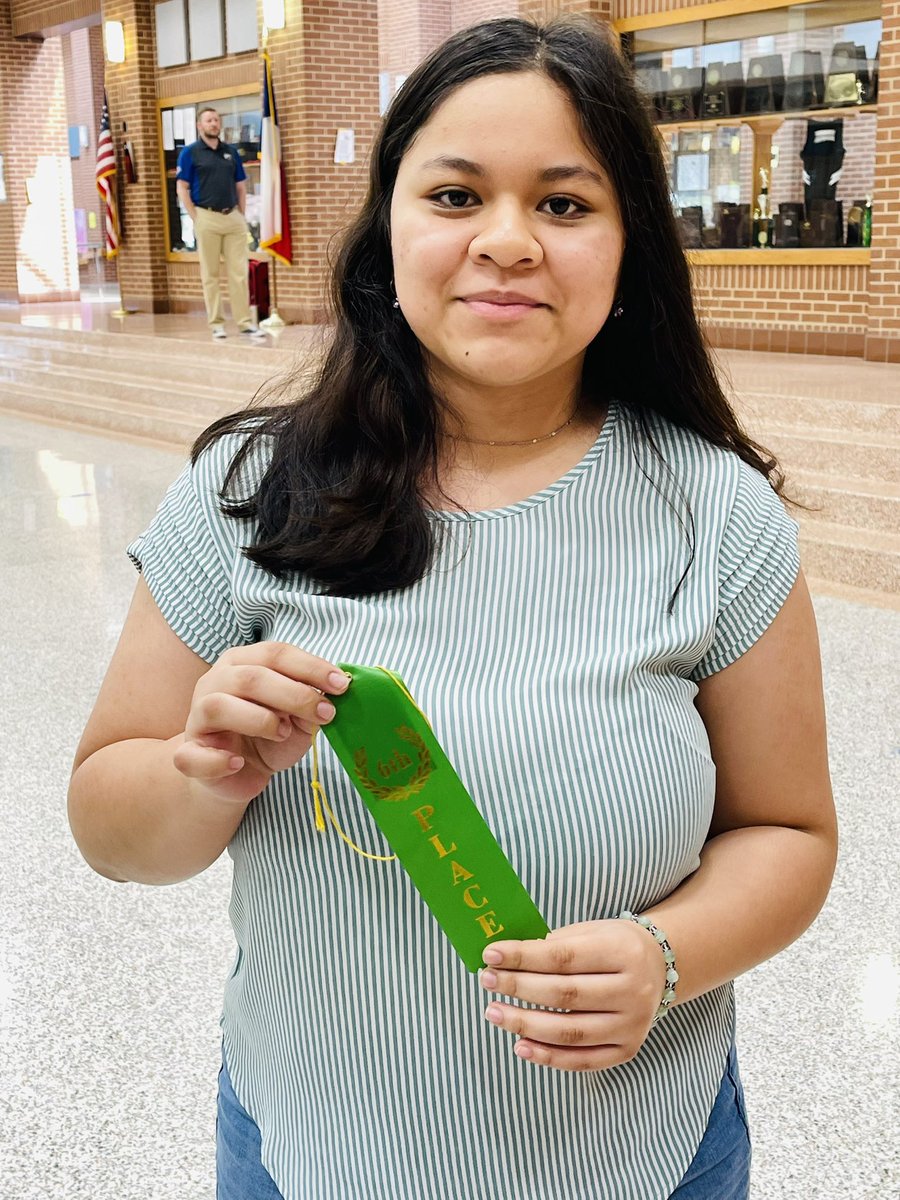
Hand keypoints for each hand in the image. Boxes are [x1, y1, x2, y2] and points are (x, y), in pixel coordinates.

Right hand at [173, 643, 348, 807]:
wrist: (238, 774)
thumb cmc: (269, 737)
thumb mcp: (297, 718)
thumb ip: (309, 702)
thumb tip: (332, 692)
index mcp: (241, 663)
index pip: (275, 653)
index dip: (311, 667)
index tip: (342, 685)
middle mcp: (215, 682)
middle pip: (252, 677)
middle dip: (295, 694)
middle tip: (325, 713)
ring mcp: (197, 717)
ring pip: (220, 706)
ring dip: (260, 720)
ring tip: (283, 733)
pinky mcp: (189, 754)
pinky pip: (193, 755)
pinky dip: (219, 760)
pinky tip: (238, 763)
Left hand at [479, 919, 665, 1071]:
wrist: (661, 966)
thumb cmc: (614, 945)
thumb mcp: (591, 931)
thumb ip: (554, 946)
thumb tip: (505, 961)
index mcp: (623, 952)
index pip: (563, 958)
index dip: (523, 957)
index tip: (490, 955)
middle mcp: (633, 991)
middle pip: (564, 995)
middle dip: (518, 988)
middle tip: (486, 981)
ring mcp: (632, 1024)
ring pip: (569, 1032)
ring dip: (524, 1025)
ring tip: (494, 1012)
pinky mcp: (627, 1050)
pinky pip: (582, 1060)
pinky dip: (548, 1057)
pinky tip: (520, 1046)